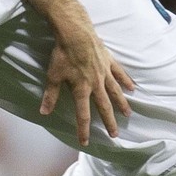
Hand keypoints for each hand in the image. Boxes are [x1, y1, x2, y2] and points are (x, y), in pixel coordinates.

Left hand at [41, 9, 134, 144]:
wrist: (75, 32)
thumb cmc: (62, 54)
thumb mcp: (53, 76)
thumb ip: (50, 96)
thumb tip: (44, 113)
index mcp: (82, 89)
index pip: (82, 114)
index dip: (83, 130)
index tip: (85, 142)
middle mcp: (96, 83)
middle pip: (104, 106)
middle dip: (109, 122)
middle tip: (115, 134)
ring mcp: (104, 72)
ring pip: (116, 92)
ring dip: (122, 104)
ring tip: (128, 115)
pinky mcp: (109, 61)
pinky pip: (120, 73)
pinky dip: (126, 81)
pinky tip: (132, 88)